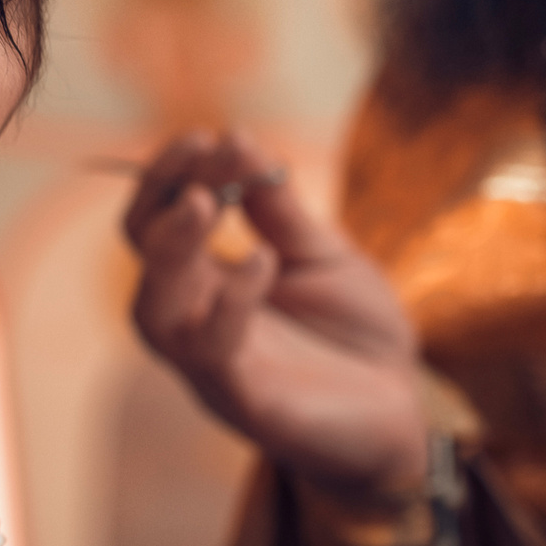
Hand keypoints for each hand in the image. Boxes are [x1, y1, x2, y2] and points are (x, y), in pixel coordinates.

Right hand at [123, 131, 428, 501]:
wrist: (403, 411)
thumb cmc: (353, 335)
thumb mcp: (322, 255)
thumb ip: (279, 208)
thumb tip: (237, 137)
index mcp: (206, 280)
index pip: (158, 218)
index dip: (173, 174)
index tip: (208, 135)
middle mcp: (193, 320)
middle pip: (142, 255)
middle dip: (163, 197)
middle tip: (203, 153)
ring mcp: (211, 365)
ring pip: (153, 311)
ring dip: (172, 249)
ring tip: (207, 201)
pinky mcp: (245, 403)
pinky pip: (212, 354)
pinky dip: (230, 303)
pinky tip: (262, 261)